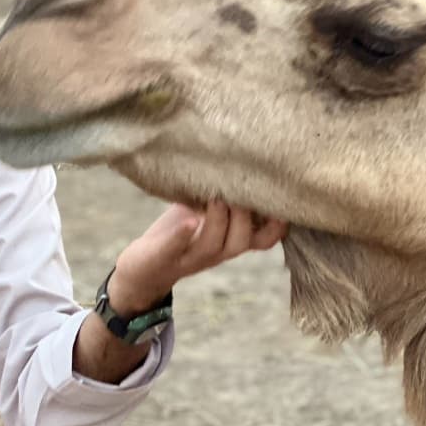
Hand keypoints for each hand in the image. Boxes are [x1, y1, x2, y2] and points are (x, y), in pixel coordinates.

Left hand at [109, 201, 286, 315]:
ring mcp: (190, 256)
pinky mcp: (163, 257)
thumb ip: (228, 193)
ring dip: (218, 220)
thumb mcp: (207, 210)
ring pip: (213, 245)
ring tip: (217, 197)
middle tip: (240, 189)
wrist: (142, 267)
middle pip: (241, 241)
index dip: (278, 224)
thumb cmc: (180, 228)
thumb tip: (247, 158)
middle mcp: (216, 252)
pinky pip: (175, 248)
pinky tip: (188, 220)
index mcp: (229, 240)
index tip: (283, 199)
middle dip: (245, 215)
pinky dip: (182, 234)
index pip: (264, 239)